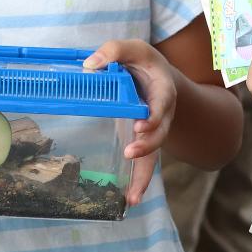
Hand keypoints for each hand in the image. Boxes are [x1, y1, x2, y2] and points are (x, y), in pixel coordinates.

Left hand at [84, 40, 176, 205]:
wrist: (158, 77)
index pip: (162, 104)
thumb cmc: (144, 63)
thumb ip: (114, 51)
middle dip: (147, 145)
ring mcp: (153, 132)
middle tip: (131, 151)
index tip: (142, 125)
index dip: (154, 116)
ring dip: (143, 175)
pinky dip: (139, 183)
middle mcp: (162, 116)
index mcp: (163, 91)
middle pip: (159, 134)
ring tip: (131, 196)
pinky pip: (144, 164)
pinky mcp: (142, 141)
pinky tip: (130, 202)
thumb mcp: (133, 49)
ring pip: (152, 155)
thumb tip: (89, 67)